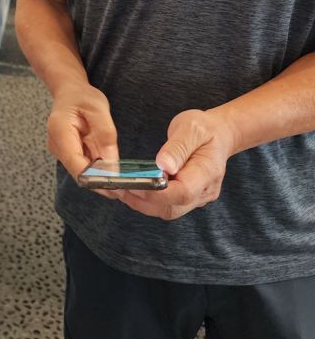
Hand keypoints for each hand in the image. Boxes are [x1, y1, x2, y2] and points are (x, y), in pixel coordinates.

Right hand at [47, 83, 118, 180]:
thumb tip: (111, 162)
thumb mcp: (98, 108)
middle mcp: (57, 145)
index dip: (94, 178)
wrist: (69, 92)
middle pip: (78, 171)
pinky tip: (113, 172)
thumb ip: (105, 134)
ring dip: (101, 177)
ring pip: (82, 171)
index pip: (76, 164)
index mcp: (60, 132)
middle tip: (124, 188)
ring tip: (122, 182)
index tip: (114, 186)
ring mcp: (62, 151)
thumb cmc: (81, 96)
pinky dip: (98, 170)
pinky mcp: (69, 153)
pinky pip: (85, 165)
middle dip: (100, 181)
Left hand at [116, 108, 237, 220]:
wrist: (219, 134)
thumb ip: (177, 147)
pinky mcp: (187, 198)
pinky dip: (147, 200)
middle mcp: (204, 191)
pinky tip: (132, 188)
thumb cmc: (204, 128)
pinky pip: (166, 206)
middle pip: (172, 208)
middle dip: (143, 200)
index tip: (135, 183)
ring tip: (120, 188)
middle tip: (119, 186)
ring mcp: (197, 198)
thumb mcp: (192, 127)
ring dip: (142, 203)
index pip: (183, 192)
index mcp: (207, 172)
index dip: (158, 192)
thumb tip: (162, 166)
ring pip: (167, 210)